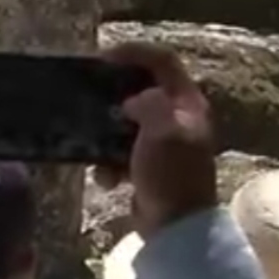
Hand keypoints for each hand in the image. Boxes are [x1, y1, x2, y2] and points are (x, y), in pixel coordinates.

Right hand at [93, 42, 217, 238]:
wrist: (175, 226)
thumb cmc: (171, 173)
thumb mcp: (162, 130)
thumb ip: (148, 103)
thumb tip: (132, 103)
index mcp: (188, 103)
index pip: (163, 60)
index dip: (134, 51)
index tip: (104, 57)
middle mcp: (179, 117)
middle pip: (143, 88)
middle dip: (114, 93)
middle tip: (90, 92)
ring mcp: (165, 142)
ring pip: (128, 122)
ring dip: (107, 134)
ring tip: (95, 146)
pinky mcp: (150, 166)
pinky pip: (122, 152)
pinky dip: (110, 163)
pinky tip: (106, 178)